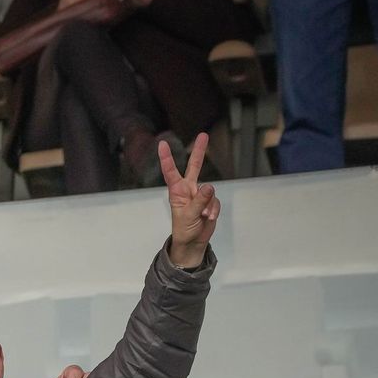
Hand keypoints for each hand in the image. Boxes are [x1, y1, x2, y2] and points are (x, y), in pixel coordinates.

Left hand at [162, 132, 218, 268]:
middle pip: (195, 166)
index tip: (162, 144)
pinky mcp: (210, 202)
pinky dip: (214, 210)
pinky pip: (216, 202)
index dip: (166, 158)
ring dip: (209, 205)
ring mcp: (200, 195)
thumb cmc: (184, 229)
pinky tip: (209, 218)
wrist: (193, 242)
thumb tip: (209, 186)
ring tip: (203, 217)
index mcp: (177, 191)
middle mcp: (188, 189)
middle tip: (203, 135)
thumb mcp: (189, 216)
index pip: (170, 171)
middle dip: (199, 151)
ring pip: (210, 191)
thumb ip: (199, 201)